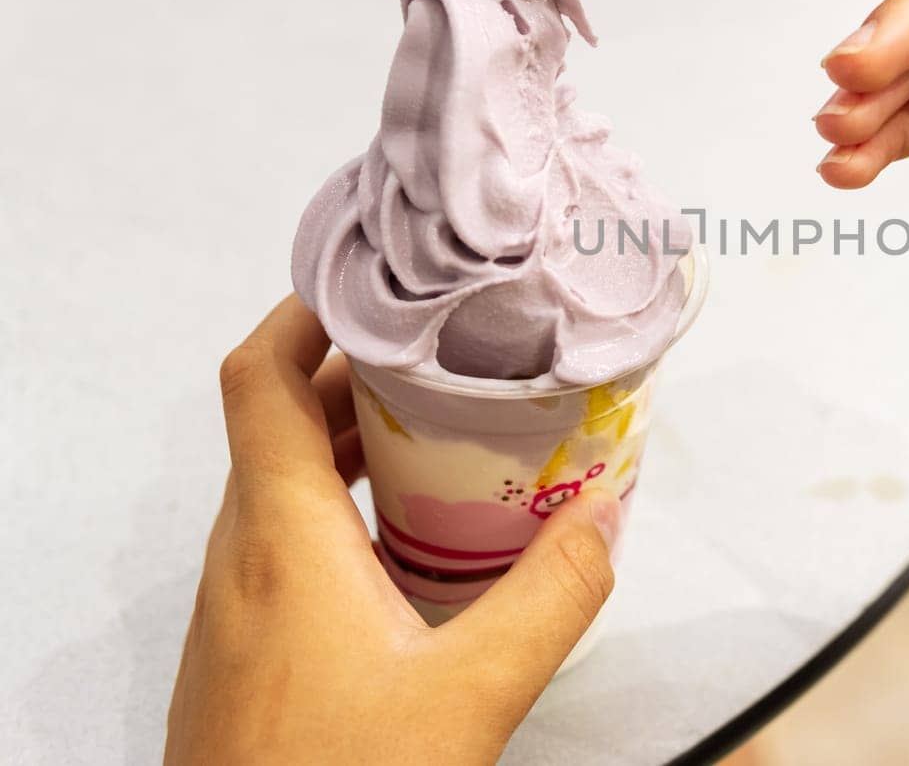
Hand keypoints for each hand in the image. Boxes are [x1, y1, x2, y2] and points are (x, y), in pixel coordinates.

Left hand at [166, 297, 619, 765]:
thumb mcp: (470, 695)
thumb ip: (550, 600)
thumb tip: (604, 524)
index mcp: (280, 536)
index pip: (256, 380)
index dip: (303, 311)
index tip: (372, 281)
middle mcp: (242, 556)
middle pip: (277, 422)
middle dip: (355, 373)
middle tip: (444, 353)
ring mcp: (237, 606)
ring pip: (282, 485)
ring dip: (351, 444)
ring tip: (445, 434)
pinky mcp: (248, 651)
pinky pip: (287, 542)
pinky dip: (344, 508)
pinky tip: (417, 546)